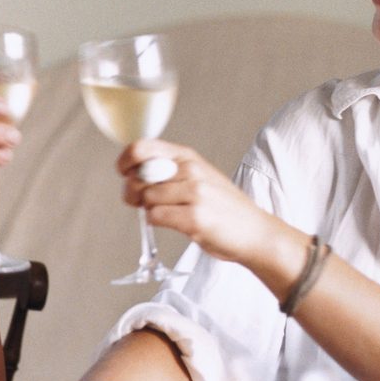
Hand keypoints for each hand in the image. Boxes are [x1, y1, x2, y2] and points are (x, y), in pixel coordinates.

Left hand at [119, 138, 280, 265]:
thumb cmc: (223, 208)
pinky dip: (157, 222)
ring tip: (169, 214)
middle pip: (138, 176)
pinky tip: (174, 223)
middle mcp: (190, 170)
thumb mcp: (198, 177)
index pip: (141, 148)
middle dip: (132, 192)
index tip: (124, 174)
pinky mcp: (194, 218)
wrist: (255, 232)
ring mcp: (194, 193)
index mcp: (188, 156)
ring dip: (149, 210)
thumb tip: (131, 177)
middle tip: (141, 202)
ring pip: (146, 198)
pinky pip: (155, 217)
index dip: (125, 161)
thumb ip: (168, 173)